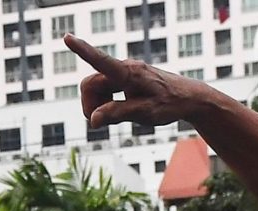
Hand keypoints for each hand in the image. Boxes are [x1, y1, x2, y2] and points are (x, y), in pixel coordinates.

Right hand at [66, 35, 228, 128]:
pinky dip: (106, 103)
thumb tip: (93, 120)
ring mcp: (124, 74)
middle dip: (90, 105)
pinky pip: (105, 90)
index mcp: (129, 74)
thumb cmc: (170, 104)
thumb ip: (117, 114)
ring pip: (96, 89)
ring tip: (118, 118)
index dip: (82, 50)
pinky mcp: (126, 80)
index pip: (100, 60)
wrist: (190, 98)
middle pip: (90, 84)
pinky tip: (121, 111)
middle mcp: (124, 69)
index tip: (67, 37)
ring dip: (99, 106)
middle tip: (102, 124)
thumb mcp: (145, 113)